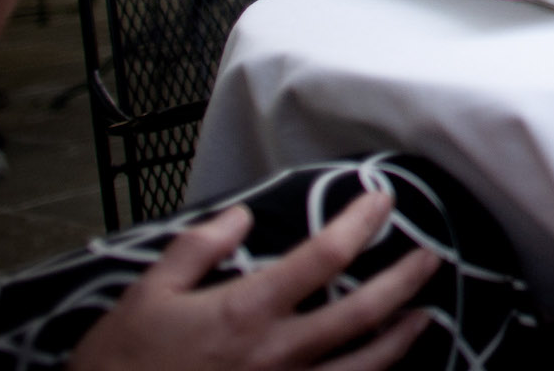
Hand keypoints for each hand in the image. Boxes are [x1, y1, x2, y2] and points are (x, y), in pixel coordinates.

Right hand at [70, 189, 437, 370]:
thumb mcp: (148, 294)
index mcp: (248, 311)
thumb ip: (199, 248)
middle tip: (431, 256)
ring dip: (401, 339)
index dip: (361, 223)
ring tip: (424, 316)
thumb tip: (242, 218)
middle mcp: (278, 353)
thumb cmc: (121, 364)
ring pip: (363, 367)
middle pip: (362, 312)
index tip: (382, 200)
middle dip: (404, 280)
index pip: (325, 256)